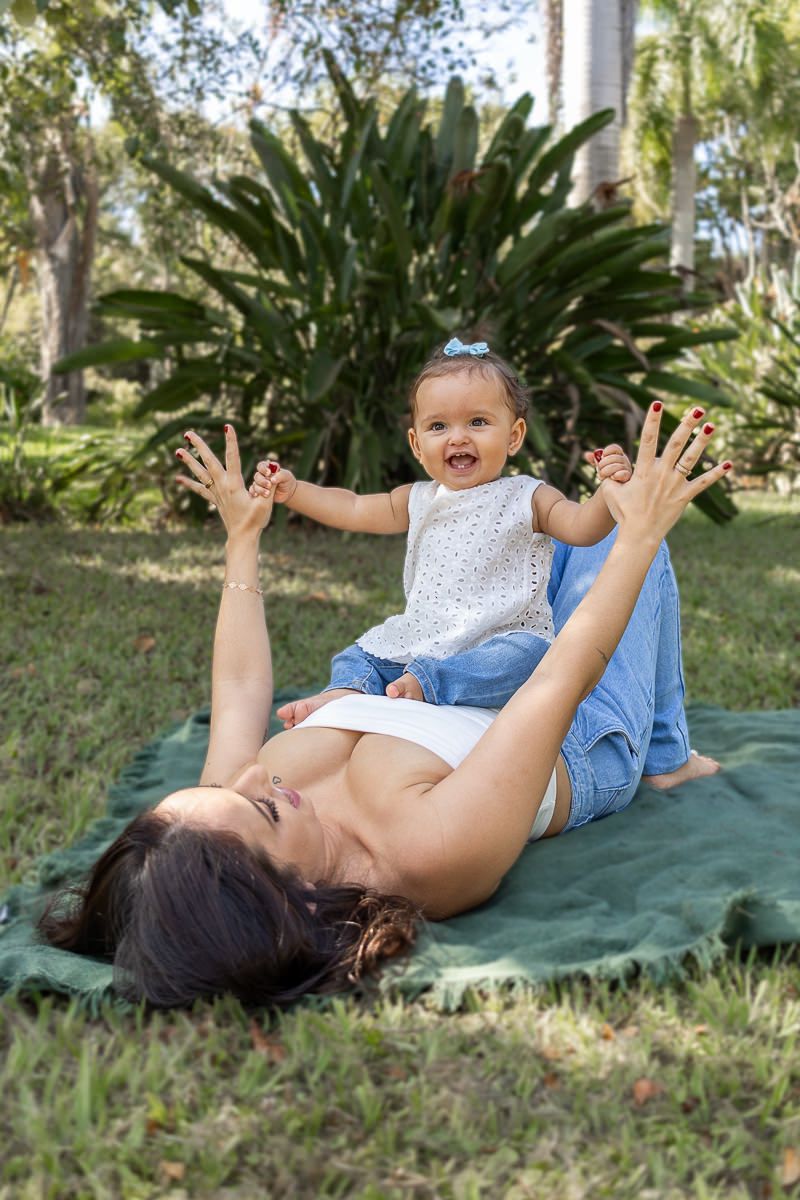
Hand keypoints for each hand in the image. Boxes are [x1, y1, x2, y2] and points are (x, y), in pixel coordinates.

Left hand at [175, 425, 273, 537]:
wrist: (243, 537)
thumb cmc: (256, 521)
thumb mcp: (266, 503)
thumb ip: (270, 485)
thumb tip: (274, 471)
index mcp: (234, 484)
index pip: (233, 458)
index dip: (231, 441)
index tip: (228, 426)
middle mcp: (222, 486)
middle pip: (208, 461)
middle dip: (199, 446)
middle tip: (188, 432)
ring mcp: (216, 493)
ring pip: (200, 473)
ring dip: (189, 461)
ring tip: (178, 450)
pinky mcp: (215, 500)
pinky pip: (200, 489)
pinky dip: (188, 483)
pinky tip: (178, 478)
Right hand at [249, 461, 297, 503]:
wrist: (288, 492)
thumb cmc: (287, 481)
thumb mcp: (286, 476)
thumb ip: (280, 476)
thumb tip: (272, 480)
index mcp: (268, 468)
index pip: (261, 466)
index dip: (263, 469)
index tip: (269, 473)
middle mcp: (262, 475)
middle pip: (257, 476)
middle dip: (262, 481)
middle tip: (269, 485)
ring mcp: (260, 483)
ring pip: (255, 484)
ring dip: (260, 489)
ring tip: (268, 494)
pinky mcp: (259, 491)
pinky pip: (252, 491)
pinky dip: (253, 492)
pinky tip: (257, 495)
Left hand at [584, 443, 631, 482]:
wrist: (611, 488)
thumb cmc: (606, 474)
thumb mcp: (600, 466)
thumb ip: (594, 460)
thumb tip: (587, 454)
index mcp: (618, 455)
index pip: (615, 448)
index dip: (608, 450)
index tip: (602, 455)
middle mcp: (624, 461)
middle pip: (615, 457)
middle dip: (604, 462)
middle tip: (599, 467)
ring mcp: (627, 469)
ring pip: (617, 465)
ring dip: (607, 470)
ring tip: (601, 476)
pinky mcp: (627, 477)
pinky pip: (623, 474)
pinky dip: (616, 475)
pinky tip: (611, 478)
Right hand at [601, 407, 729, 539]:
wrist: (639, 535)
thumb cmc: (624, 513)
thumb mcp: (611, 491)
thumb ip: (612, 474)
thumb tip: (613, 464)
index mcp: (643, 470)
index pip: (647, 440)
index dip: (652, 421)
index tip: (657, 404)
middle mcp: (661, 474)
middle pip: (675, 444)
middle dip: (686, 424)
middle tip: (697, 408)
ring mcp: (675, 485)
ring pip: (691, 458)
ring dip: (702, 441)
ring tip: (711, 425)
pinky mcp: (684, 497)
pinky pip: (703, 483)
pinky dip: (716, 474)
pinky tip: (729, 464)